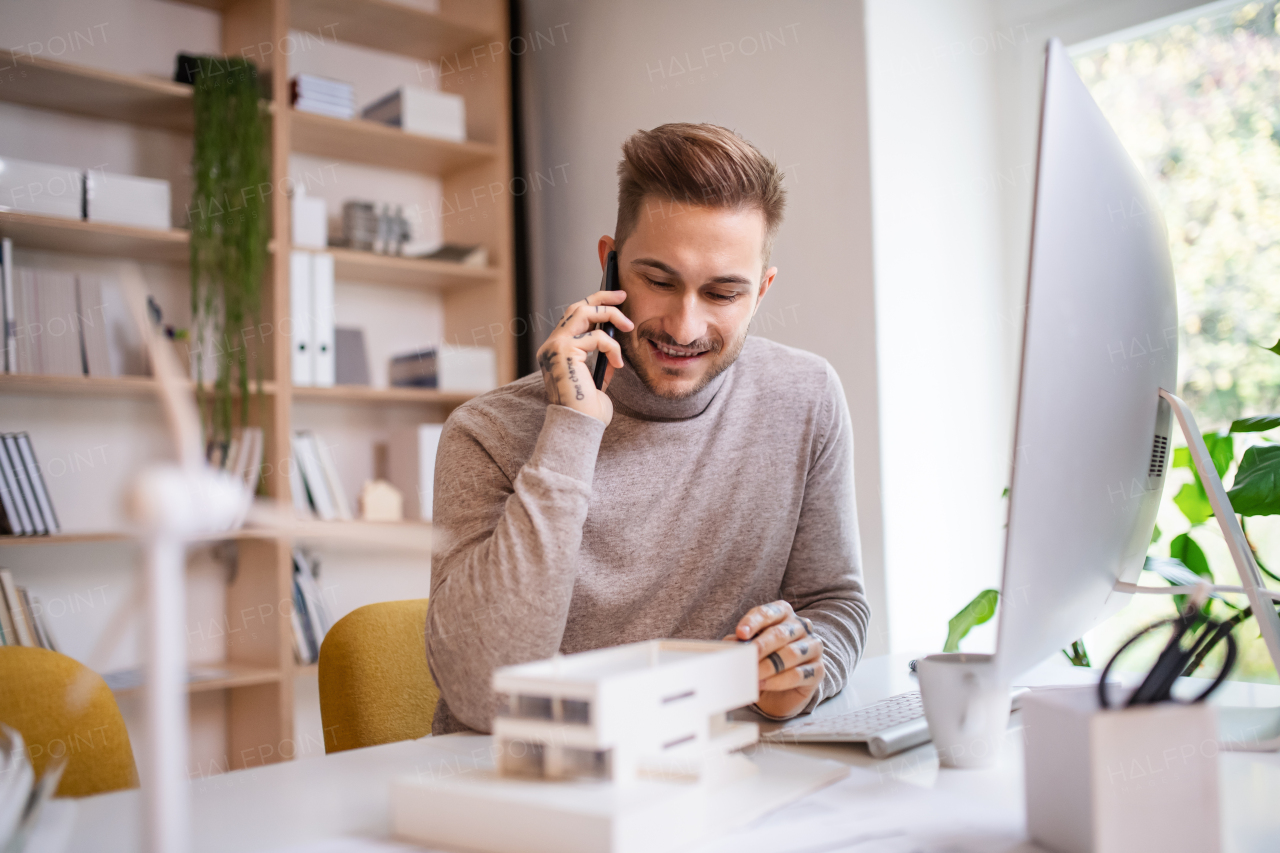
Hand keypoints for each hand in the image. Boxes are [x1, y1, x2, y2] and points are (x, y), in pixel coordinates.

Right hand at [536, 289, 633, 425]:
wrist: (580, 426)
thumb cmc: (588, 410)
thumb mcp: (597, 379)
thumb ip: (600, 359)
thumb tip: (614, 341)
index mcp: (555, 353)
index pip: (572, 319)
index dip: (593, 304)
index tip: (614, 299)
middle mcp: (551, 346)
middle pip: (576, 307)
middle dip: (601, 297)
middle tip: (622, 295)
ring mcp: (555, 347)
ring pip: (585, 313)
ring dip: (611, 316)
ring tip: (628, 326)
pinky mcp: (563, 351)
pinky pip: (597, 338)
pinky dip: (612, 348)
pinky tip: (618, 364)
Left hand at [725, 600, 823, 718]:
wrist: (780, 690)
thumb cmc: (763, 660)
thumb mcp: (748, 649)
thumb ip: (740, 643)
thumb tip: (730, 645)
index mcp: (783, 613)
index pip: (768, 613)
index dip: (753, 622)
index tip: (740, 633)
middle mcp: (801, 626)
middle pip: (780, 634)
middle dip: (760, 647)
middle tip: (745, 659)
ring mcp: (813, 647)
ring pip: (791, 653)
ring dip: (769, 666)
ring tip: (752, 676)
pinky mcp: (818, 669)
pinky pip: (799, 674)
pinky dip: (778, 681)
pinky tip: (763, 685)